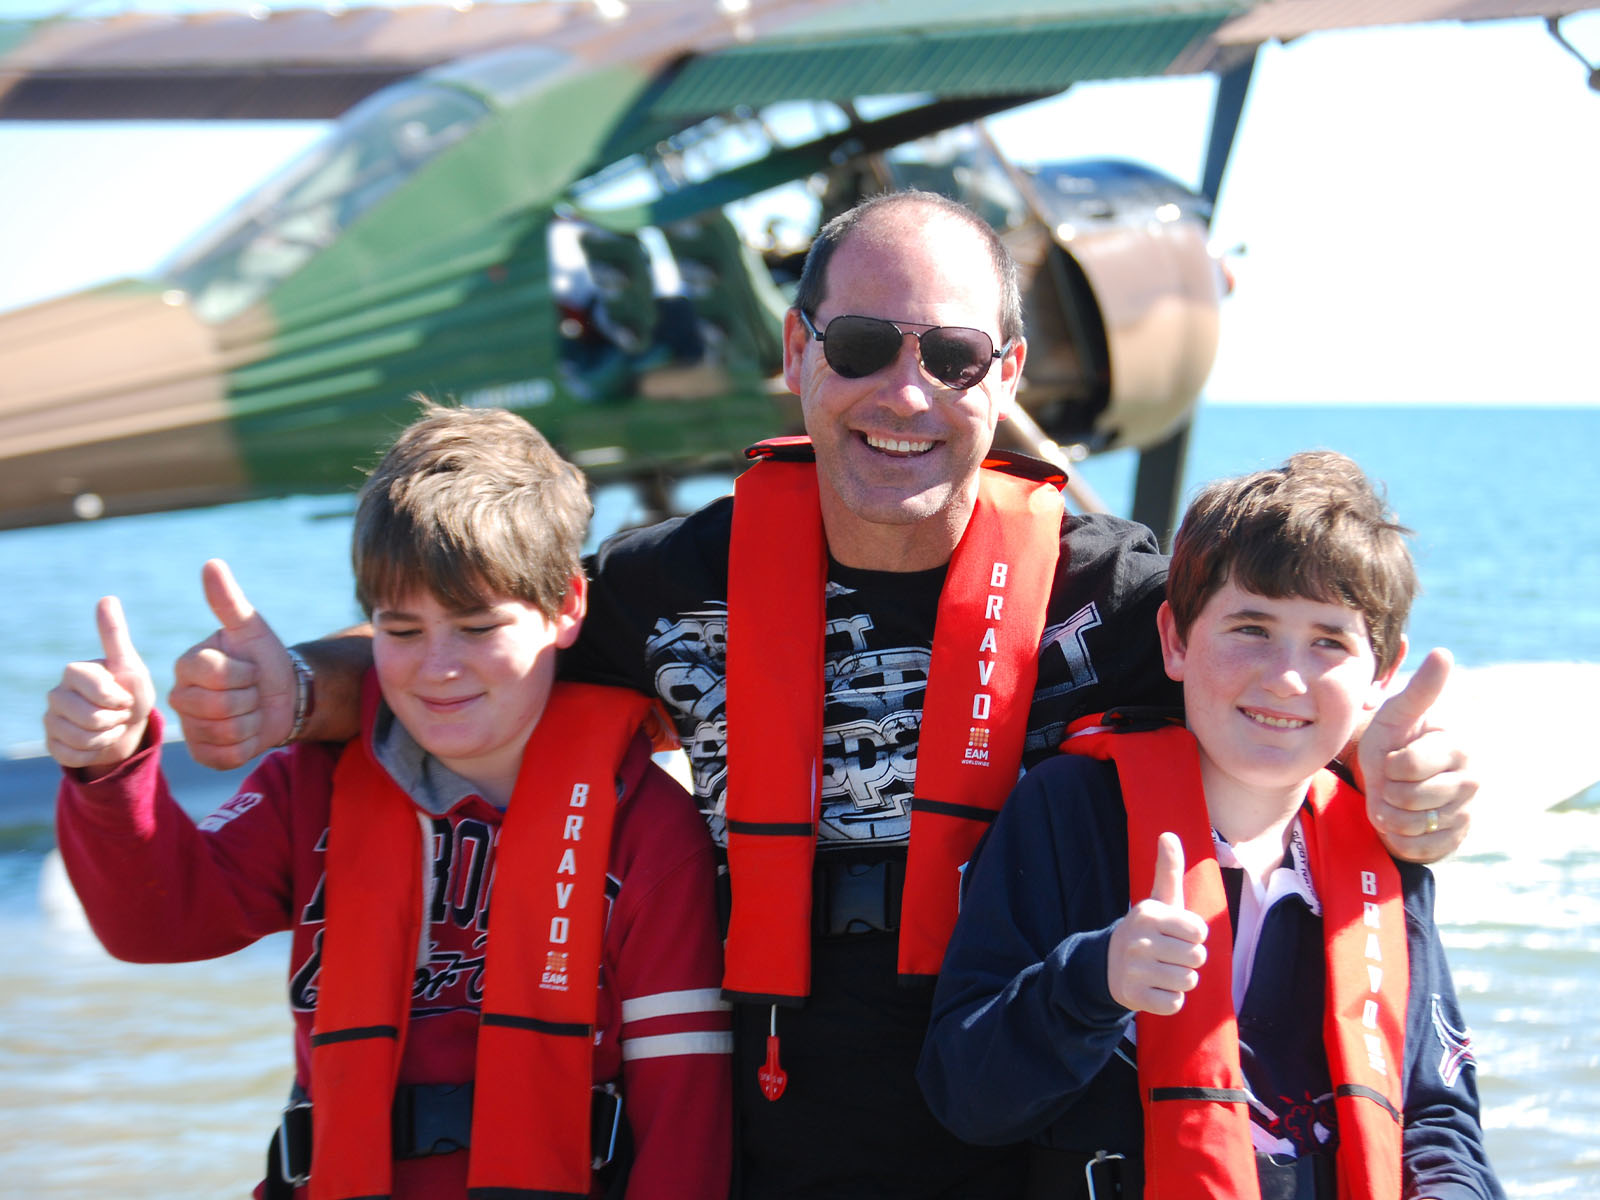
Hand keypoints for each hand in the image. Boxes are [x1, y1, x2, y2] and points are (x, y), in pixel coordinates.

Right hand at [44, 596, 156, 774]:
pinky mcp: (51, 743)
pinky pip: (72, 756)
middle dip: (115, 719)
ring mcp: (51, 719)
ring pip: (81, 738)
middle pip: (89, 717)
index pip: (94, 687)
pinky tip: (100, 742)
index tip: (126, 696)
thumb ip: (116, 636)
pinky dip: (95, 753)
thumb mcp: (131, 666)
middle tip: (121, 713)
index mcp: (75, 671)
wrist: (127, 725)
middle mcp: (56, 693)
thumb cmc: (131, 691)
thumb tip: (106, 598)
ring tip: (113, 726)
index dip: (118, 697)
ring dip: (108, 737)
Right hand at [168, 559, 294, 768]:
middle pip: (220, 704)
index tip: (250, 668)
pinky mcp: (205, 754)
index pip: (215, 672)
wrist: (285, 696)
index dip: (244, 672)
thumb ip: (228, 601)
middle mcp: (181, 697)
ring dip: (254, 721)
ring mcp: (191, 728)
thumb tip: (211, 563)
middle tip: (254, 691)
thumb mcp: (252, 629)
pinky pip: (228, 756)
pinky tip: (250, 732)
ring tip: (253, 710)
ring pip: (228, 730)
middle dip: (251, 697)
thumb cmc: (265, 660)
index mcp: (187, 666)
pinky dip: (249, 745)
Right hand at [1107, 833, 1208, 1014]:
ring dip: (1181, 980)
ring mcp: (1134, 969)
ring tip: (1163, 971)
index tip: (1176, 934)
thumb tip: (1168, 833)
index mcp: (1148, 914)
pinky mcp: (1133, 996)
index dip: (1193, 935)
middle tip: (1168, 955)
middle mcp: (1138, 940)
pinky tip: (1155, 988)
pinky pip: (1175, 1003)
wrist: (1108, 964)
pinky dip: (1170, 999)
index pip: (1200, 931)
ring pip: (1188, 981)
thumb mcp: (1157, 900)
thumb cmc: (1147, 930)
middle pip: (1197, 958)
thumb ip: (1168, 868)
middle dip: (1189, 959)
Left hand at [1358, 648, 1475, 862]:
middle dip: (1388, 792)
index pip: (1408, 766)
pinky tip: (1402, 823)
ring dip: (1391, 815)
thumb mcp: (1396, 715)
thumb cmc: (1390, 744)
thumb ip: (1420, 689)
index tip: (1393, 759)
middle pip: (1411, 797)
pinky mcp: (1458, 839)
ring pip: (1414, 824)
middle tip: (1391, 782)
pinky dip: (1399, 838)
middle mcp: (1471, 779)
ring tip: (1395, 800)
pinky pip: (1420, 848)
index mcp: (1458, 746)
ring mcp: (1467, 810)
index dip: (1388, 766)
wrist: (1387, 786)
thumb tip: (1444, 652)